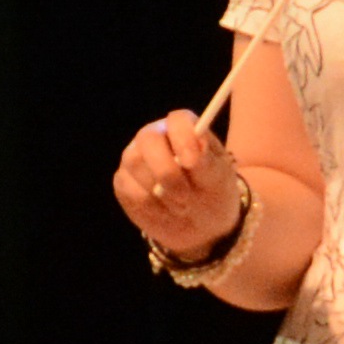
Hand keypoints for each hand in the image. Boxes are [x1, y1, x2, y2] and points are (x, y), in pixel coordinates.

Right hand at [113, 111, 247, 256]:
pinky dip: (151, 207)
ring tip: (183, 206)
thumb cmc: (213, 193)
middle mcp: (155, 136)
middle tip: (185, 196)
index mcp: (184, 128)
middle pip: (148, 138)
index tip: (192, 164)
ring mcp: (135, 157)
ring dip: (161, 192)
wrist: (200, 223)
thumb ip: (208, 163)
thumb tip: (199, 145)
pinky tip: (167, 212)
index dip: (184, 139)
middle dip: (166, 170)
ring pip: (135, 163)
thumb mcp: (219, 180)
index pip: (178, 120)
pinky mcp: (124, 181)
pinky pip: (130, 190)